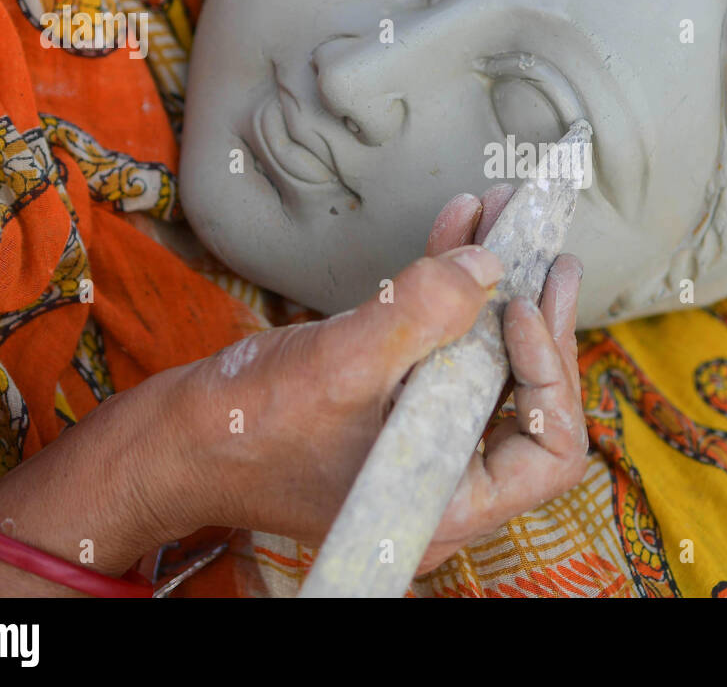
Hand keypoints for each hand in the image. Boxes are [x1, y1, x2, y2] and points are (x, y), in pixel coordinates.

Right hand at [170, 184, 587, 574]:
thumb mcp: (340, 364)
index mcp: (449, 503)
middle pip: (530, 403)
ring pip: (493, 368)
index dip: (548, 373)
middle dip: (536, 320)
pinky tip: (458, 233)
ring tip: (508, 223)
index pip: (548, 450)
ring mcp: (427, 446)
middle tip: (546, 257)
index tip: (519, 305)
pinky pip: (449, 352)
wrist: (178, 444)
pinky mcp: (402, 411)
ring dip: (499, 292)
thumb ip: (420, 312)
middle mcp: (449, 482)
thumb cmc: (247, 429)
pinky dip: (455, 294)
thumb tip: (486, 265)